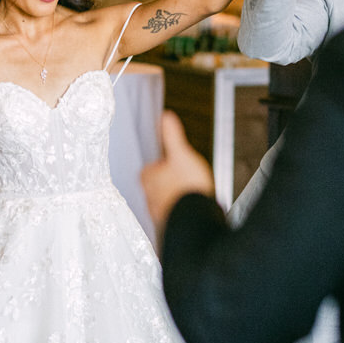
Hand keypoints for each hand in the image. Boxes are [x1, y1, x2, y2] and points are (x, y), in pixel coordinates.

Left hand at [141, 111, 213, 241]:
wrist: (195, 218)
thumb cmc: (187, 186)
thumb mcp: (182, 154)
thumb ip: (172, 136)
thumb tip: (166, 118)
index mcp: (148, 178)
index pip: (149, 170)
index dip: (161, 167)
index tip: (171, 165)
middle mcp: (149, 197)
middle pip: (155, 187)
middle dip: (167, 184)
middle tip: (183, 180)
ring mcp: (159, 213)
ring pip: (164, 202)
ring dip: (175, 199)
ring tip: (189, 195)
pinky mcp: (170, 225)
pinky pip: (173, 216)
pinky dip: (181, 211)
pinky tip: (192, 209)